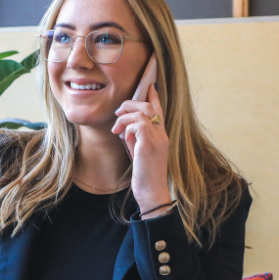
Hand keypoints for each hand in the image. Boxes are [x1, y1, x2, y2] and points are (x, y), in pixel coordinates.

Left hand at [111, 83, 170, 212]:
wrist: (152, 193)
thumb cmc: (145, 176)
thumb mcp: (140, 153)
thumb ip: (136, 139)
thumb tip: (126, 129)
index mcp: (161, 136)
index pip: (159, 110)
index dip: (153, 97)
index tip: (149, 86)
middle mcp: (162, 135)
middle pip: (149, 107)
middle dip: (130, 104)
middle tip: (117, 113)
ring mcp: (157, 140)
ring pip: (142, 113)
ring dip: (125, 117)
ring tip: (116, 128)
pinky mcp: (149, 146)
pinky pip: (138, 124)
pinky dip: (128, 127)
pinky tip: (124, 137)